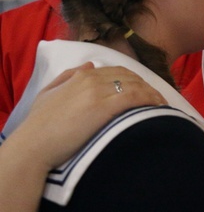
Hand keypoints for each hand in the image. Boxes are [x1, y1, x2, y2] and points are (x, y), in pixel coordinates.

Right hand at [0, 64, 164, 211]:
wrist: (33, 146)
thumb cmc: (39, 126)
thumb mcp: (48, 94)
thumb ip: (68, 77)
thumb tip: (90, 65)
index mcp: (80, 75)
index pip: (117, 71)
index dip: (134, 80)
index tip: (144, 90)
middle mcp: (91, 78)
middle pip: (129, 77)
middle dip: (146, 86)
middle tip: (157, 99)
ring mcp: (98, 91)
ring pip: (135, 86)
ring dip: (152, 94)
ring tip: (162, 105)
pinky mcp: (105, 106)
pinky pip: (135, 97)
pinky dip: (150, 100)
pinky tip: (158, 108)